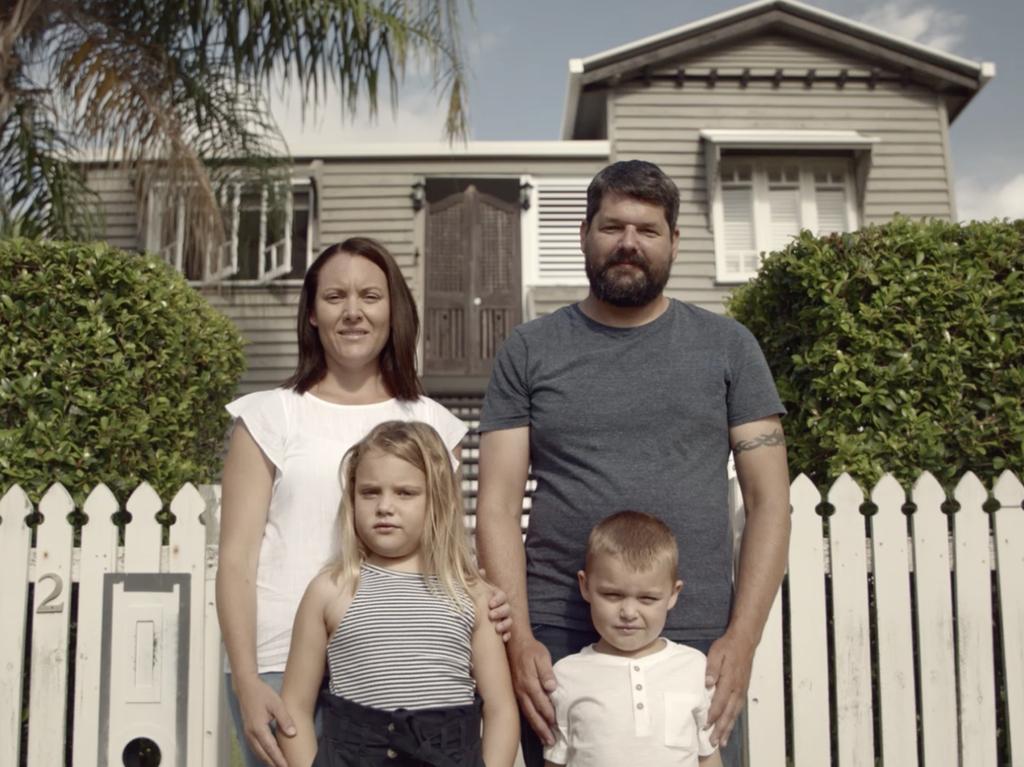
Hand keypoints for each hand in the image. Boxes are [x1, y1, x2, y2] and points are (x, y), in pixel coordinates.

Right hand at [233, 675, 296, 766]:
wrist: (246, 687)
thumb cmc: (262, 693)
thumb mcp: (277, 704)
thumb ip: (284, 719)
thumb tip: (292, 733)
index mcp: (258, 728)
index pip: (270, 749)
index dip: (279, 759)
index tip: (287, 766)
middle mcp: (251, 734)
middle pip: (263, 754)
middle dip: (274, 763)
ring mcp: (248, 734)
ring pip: (258, 752)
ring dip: (268, 760)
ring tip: (279, 764)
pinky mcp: (248, 732)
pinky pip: (256, 747)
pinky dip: (263, 754)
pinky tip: (270, 755)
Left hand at [480, 571, 512, 641]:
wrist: (475, 619)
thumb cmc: (476, 602)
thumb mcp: (476, 591)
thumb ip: (478, 581)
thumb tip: (481, 570)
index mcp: (497, 597)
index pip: (502, 596)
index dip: (497, 599)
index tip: (490, 603)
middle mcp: (503, 608)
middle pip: (507, 608)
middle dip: (500, 612)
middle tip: (491, 615)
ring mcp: (504, 619)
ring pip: (509, 621)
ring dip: (504, 624)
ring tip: (497, 628)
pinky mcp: (504, 631)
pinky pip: (509, 634)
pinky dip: (507, 636)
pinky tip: (503, 639)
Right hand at [507, 635, 556, 744]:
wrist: (514, 642)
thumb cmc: (531, 649)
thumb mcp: (541, 656)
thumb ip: (546, 672)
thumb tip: (551, 687)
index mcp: (529, 682)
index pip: (541, 702)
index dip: (548, 714)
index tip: (556, 724)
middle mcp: (521, 690)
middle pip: (532, 713)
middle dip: (542, 728)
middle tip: (550, 741)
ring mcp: (517, 692)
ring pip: (527, 713)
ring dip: (536, 727)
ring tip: (544, 739)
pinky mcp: (515, 692)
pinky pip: (523, 709)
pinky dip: (530, 720)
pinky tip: (535, 725)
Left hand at [704, 631, 754, 747]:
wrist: (744, 641)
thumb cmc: (727, 647)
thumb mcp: (716, 653)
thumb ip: (711, 668)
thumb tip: (707, 682)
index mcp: (729, 680)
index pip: (720, 701)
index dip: (713, 714)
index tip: (705, 725)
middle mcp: (737, 688)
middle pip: (729, 712)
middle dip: (721, 728)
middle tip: (714, 742)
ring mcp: (742, 690)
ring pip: (735, 713)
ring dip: (728, 728)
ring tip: (722, 741)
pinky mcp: (743, 690)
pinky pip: (738, 709)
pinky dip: (733, 720)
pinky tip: (729, 727)